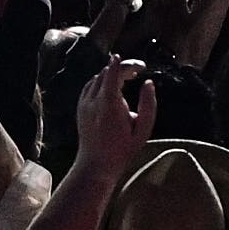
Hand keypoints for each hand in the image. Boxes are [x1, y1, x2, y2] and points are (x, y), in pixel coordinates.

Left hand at [71, 52, 158, 170]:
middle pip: (106, 73)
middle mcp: (94, 101)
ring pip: (97, 78)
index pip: (114, 74)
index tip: (139, 64)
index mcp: (109, 104)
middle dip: (122, 68)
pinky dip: (101, 81)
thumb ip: (148, 105)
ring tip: (127, 78)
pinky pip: (89, 86)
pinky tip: (111, 87)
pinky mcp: (80, 108)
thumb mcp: (143, 130)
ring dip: (112, 74)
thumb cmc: (123, 150)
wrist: (95, 165)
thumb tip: (148, 83)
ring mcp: (84, 104)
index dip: (125, 64)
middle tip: (137, 71)